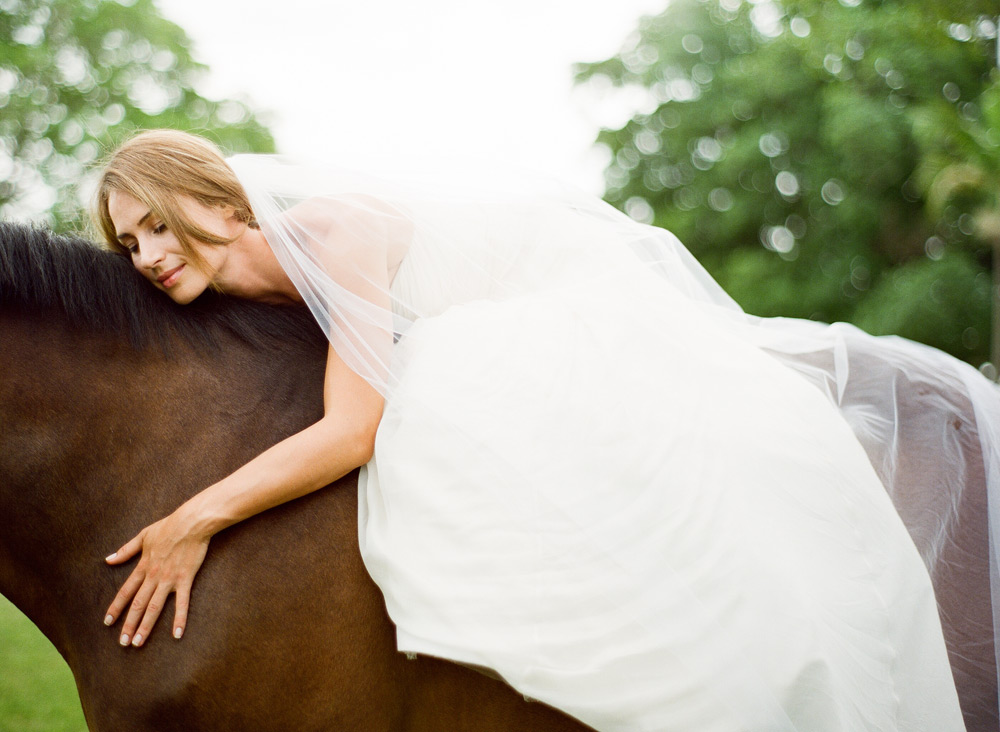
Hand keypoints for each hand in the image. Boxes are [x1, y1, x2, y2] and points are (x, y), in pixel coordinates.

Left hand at [103, 508, 210, 646]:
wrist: (191, 522)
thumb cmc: (168, 527)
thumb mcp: (143, 536)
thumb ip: (126, 550)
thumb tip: (108, 560)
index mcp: (143, 566)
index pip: (125, 591)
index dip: (116, 607)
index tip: (107, 622)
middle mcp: (153, 576)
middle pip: (138, 604)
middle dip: (129, 624)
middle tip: (123, 643)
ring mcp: (169, 579)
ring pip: (154, 607)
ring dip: (145, 626)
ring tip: (138, 643)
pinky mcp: (185, 579)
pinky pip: (182, 603)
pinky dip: (179, 619)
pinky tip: (177, 634)